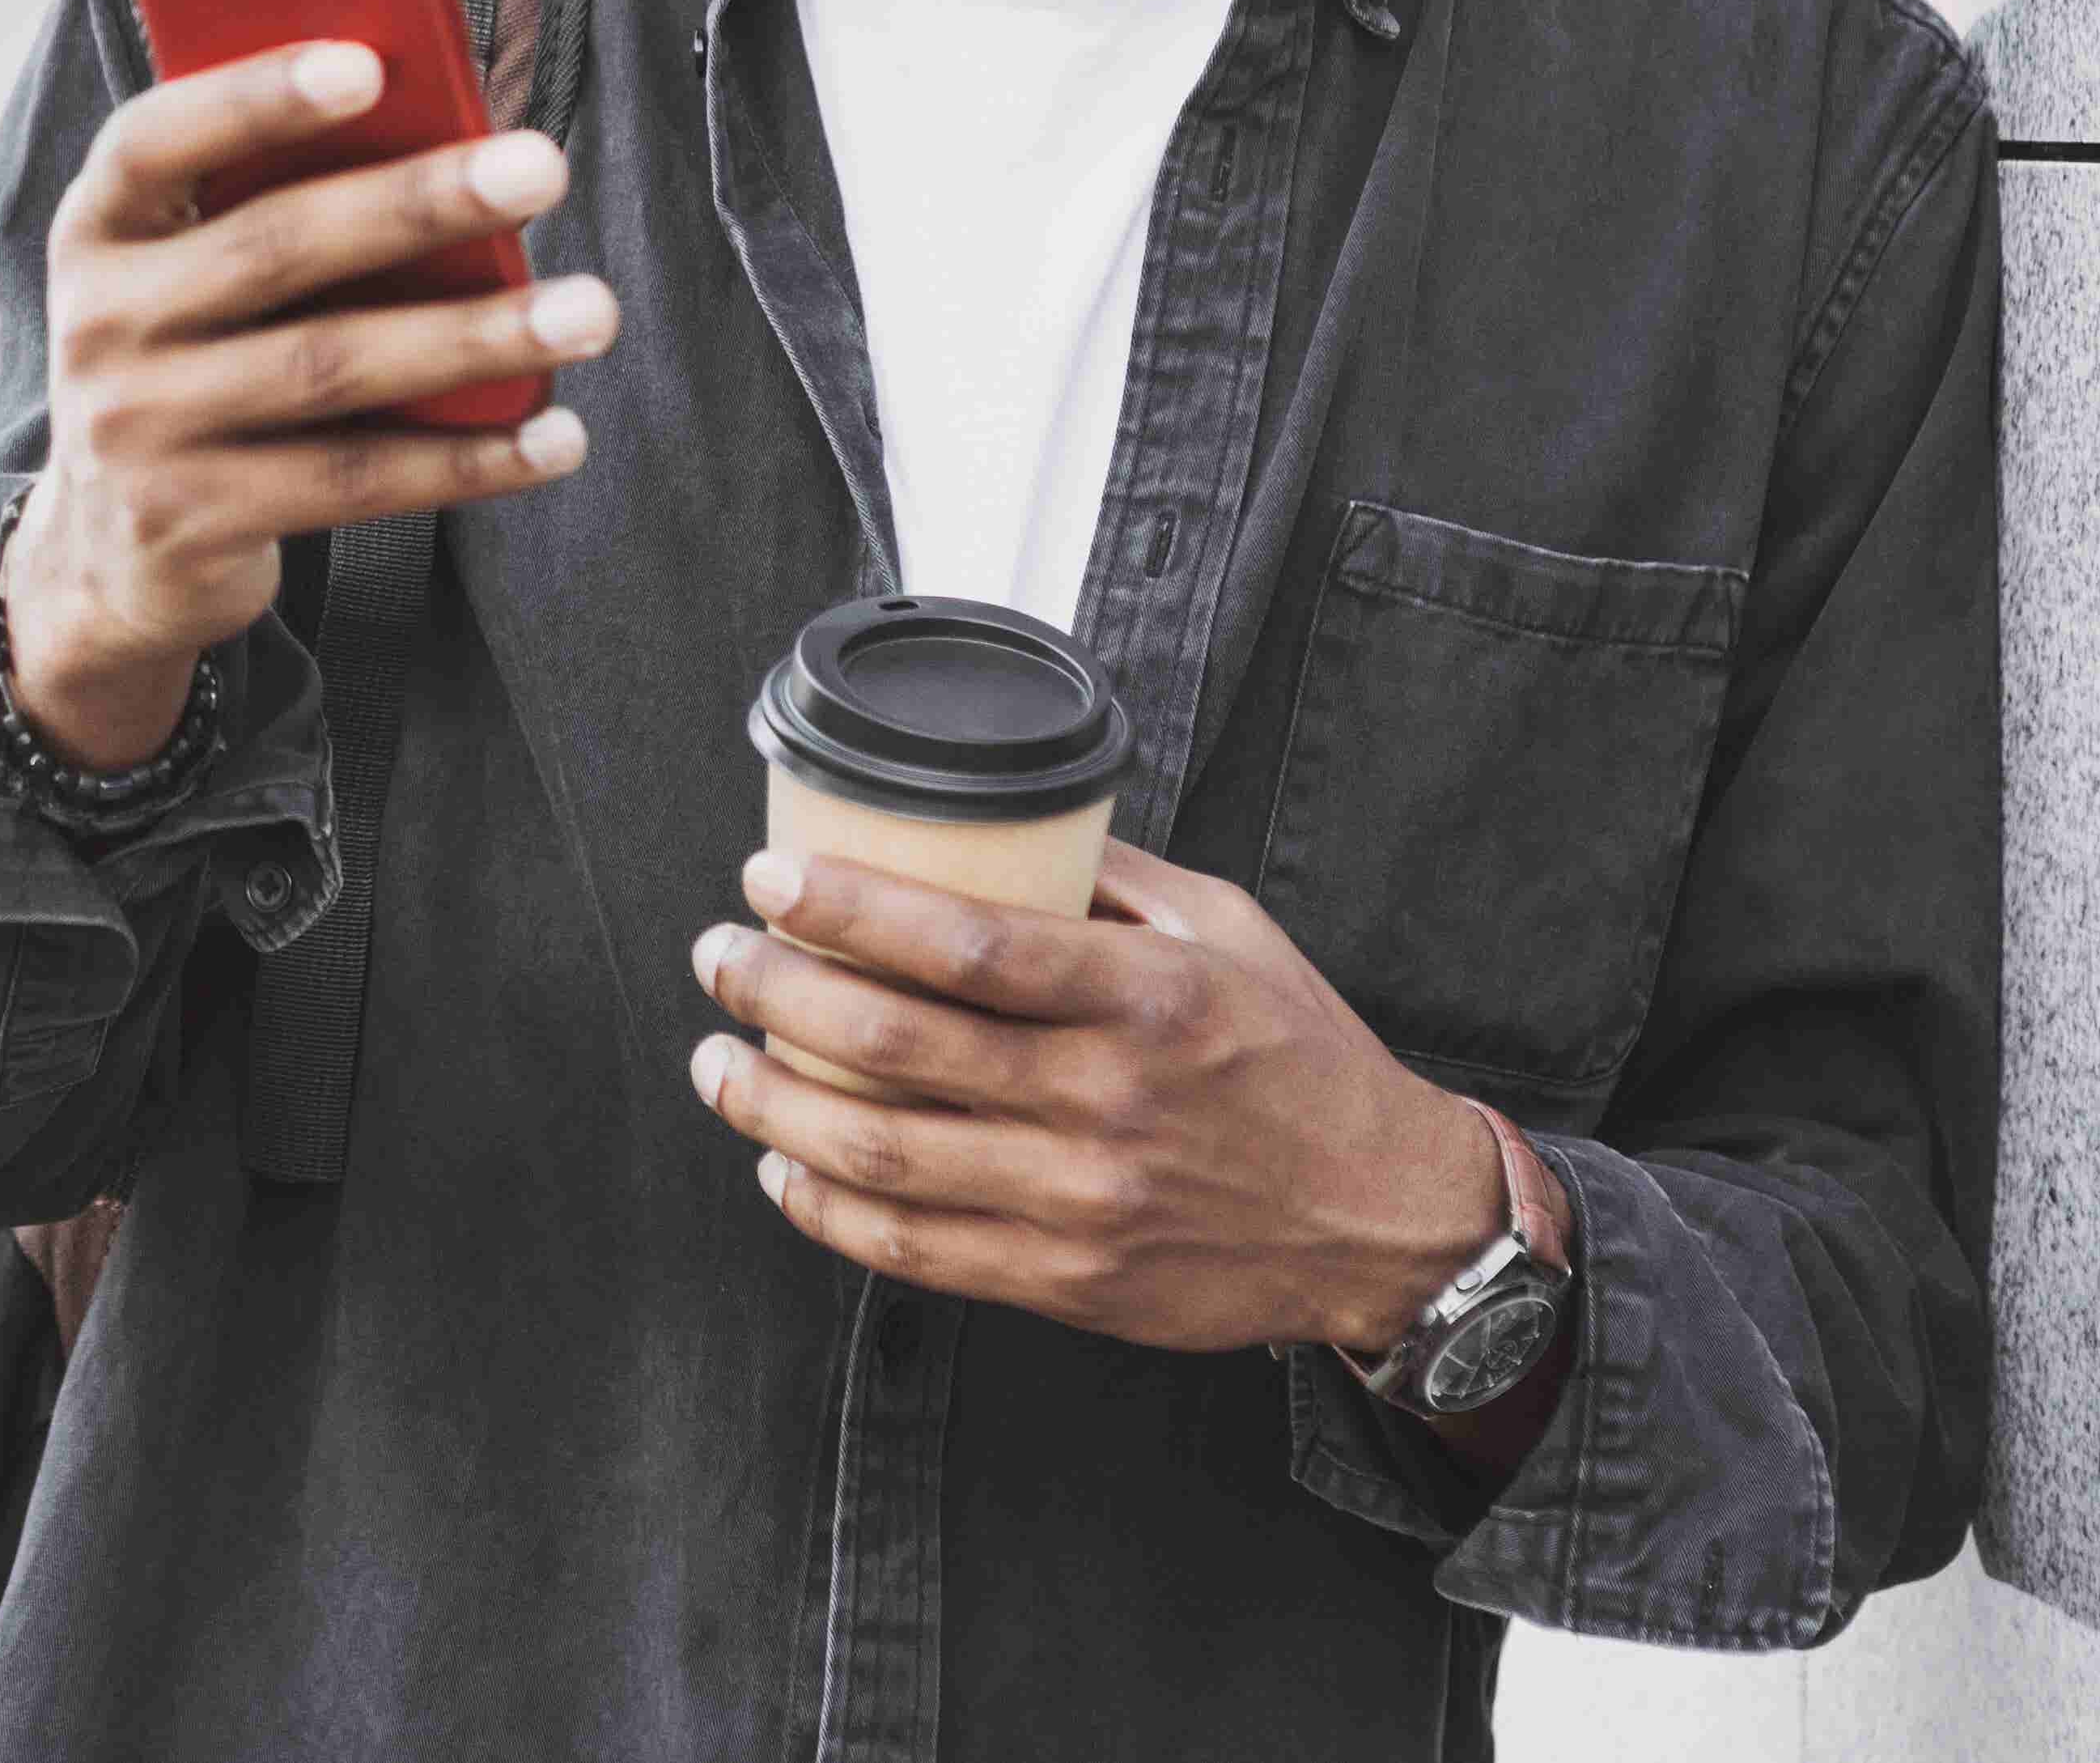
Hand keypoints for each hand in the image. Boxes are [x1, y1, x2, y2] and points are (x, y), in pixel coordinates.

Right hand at [8, 40, 611, 765]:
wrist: (106, 547)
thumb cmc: (190, 358)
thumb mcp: (186, 269)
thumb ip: (269, 201)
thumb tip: (446, 137)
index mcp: (99, 226)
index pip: (155, 138)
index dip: (254, 97)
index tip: (366, 65)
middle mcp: (101, 322)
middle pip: (274, 247)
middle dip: (418, 203)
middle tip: (540, 170)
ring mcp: (138, 429)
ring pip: (330, 369)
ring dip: (473, 337)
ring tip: (586, 312)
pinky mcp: (193, 522)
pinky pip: (354, 481)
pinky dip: (466, 460)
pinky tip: (553, 436)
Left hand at [683, 838, 1495, 1354]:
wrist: (1381, 1219)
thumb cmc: (1298, 1057)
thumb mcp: (1228, 930)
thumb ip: (1110, 876)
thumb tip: (990, 818)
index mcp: (1143, 996)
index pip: (962, 944)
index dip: (845, 909)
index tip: (769, 880)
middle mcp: (1106, 1099)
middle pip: (893, 1044)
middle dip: (776, 992)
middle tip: (720, 958)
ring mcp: (1082, 1202)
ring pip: (882, 1154)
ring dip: (772, 1106)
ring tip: (719, 1061)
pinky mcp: (1069, 1283)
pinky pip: (914, 1251)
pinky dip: (827, 1207)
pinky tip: (783, 1165)